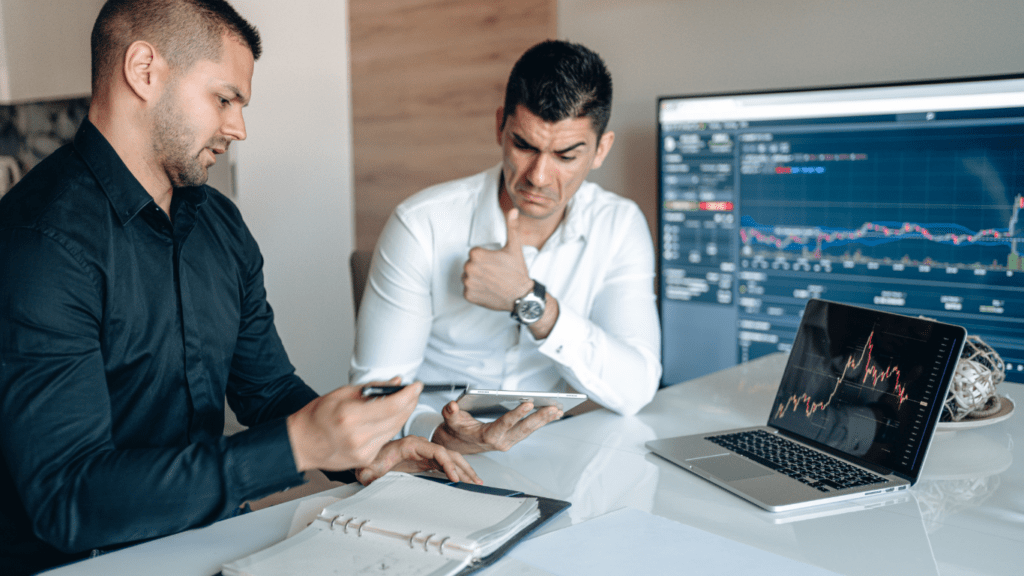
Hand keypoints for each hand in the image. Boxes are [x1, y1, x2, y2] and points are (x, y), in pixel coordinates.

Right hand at [286, 377, 420, 471]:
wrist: (301, 444)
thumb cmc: (316, 418)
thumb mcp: (341, 393)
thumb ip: (372, 388)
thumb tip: (395, 383)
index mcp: (350, 416)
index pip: (391, 405)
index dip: (409, 394)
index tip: (416, 386)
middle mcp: (358, 436)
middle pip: (398, 418)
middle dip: (410, 402)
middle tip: (414, 392)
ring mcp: (362, 451)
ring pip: (395, 429)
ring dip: (404, 414)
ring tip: (405, 401)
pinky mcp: (365, 459)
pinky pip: (386, 439)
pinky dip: (391, 427)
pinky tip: (390, 418)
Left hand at [354, 436, 481, 484]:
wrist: (367, 457)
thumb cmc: (369, 459)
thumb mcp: (368, 468)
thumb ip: (369, 473)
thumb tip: (370, 478)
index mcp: (410, 444)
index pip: (436, 451)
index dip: (447, 463)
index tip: (455, 477)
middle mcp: (420, 446)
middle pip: (447, 454)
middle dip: (463, 467)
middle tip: (474, 480)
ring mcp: (424, 453)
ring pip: (449, 458)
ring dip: (463, 469)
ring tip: (475, 481)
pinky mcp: (424, 461)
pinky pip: (444, 464)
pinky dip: (456, 471)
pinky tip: (464, 479)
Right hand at [431, 400, 561, 454]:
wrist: (458, 445)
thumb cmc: (457, 430)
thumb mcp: (450, 420)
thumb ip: (450, 413)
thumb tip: (452, 406)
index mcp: (487, 436)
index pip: (505, 424)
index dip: (517, 414)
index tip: (529, 404)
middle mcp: (501, 441)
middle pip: (523, 429)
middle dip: (540, 418)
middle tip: (553, 408)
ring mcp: (509, 441)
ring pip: (530, 430)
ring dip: (544, 420)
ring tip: (558, 409)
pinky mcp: (513, 439)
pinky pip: (530, 430)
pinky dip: (542, 422)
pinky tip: (553, 414)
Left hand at [462, 208, 533, 311]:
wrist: (521, 296)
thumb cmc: (517, 272)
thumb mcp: (515, 247)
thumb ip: (511, 227)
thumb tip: (513, 210)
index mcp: (476, 255)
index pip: (475, 253)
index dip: (487, 258)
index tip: (497, 263)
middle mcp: (469, 268)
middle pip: (471, 265)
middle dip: (481, 268)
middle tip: (496, 273)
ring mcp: (468, 283)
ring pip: (468, 277)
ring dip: (477, 279)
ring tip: (492, 282)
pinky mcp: (469, 295)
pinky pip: (468, 290)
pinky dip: (477, 291)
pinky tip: (489, 290)